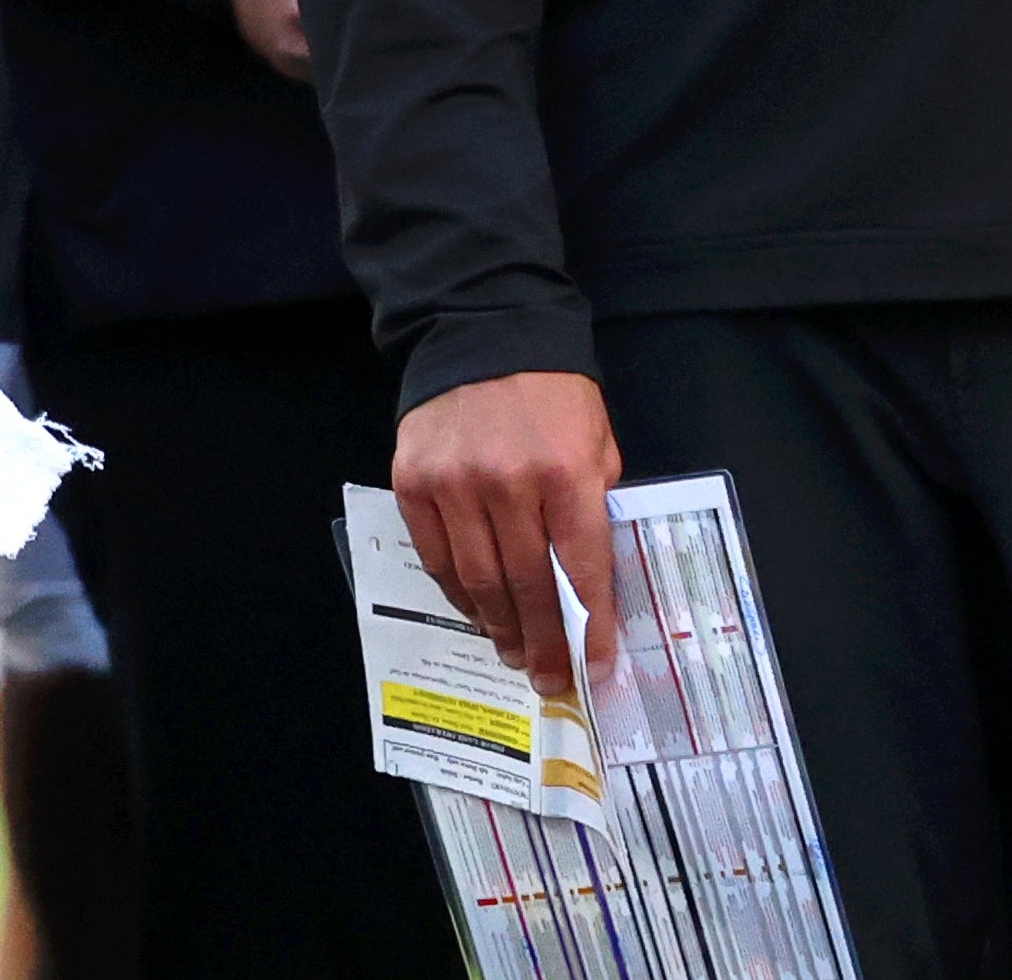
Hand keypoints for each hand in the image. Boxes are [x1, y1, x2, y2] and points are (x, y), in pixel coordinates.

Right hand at [391, 371, 620, 698]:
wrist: (485, 334)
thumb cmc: (552, 393)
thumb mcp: (597, 440)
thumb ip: (594, 503)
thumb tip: (587, 579)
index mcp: (567, 472)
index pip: (581, 568)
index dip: (588, 626)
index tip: (594, 666)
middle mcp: (509, 483)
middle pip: (526, 586)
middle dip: (542, 642)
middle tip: (549, 677)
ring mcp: (455, 485)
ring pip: (478, 581)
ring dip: (499, 627)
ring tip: (515, 653)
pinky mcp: (414, 484)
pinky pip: (436, 559)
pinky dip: (459, 594)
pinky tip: (478, 612)